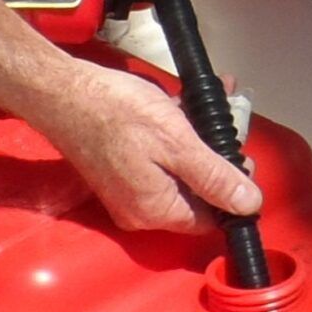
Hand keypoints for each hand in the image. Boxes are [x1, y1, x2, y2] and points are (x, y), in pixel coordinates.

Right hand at [34, 60, 261, 237]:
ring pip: (176, 176)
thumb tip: (250, 206)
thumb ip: (214, 177)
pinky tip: (181, 109)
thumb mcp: (176, 142)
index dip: (232, 192)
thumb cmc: (118, 113)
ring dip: (196, 145)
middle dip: (214, 161)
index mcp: (156, 210)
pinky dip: (172, 140)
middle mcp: (140, 211)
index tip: (242, 157)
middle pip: (193, 197)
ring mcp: (125, 193)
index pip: (210, 219)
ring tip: (210, 109)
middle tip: (227, 125)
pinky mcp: (116, 173)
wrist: (61, 93)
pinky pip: (156, 165)